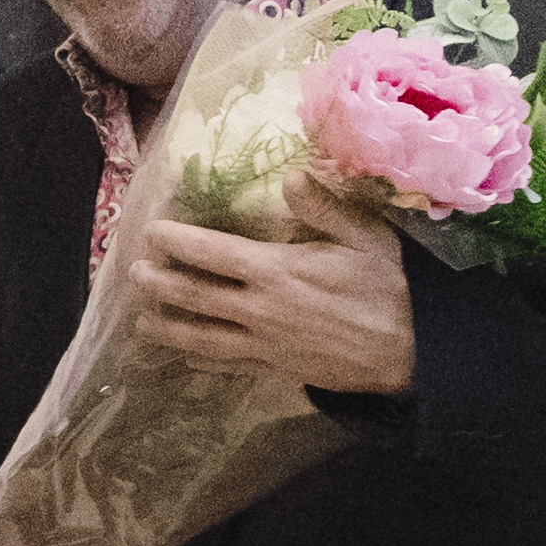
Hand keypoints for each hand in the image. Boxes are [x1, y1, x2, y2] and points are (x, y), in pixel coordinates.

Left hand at [123, 210, 418, 402]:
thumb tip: (289, 175)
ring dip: (168, 329)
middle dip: (159, 284)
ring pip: (201, 338)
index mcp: (275, 271)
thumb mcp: (365, 236)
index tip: (152, 231)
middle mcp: (259, 310)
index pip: (210, 253)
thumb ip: (322, 205)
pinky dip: (202, 361)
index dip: (175, 241)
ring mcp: (264, 344)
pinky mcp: (276, 369)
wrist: (413, 354)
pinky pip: (229, 365)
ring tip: (142, 322)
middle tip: (133, 274)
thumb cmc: (390, 289)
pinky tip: (187, 359)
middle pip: (193, 297)